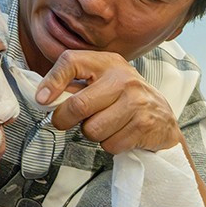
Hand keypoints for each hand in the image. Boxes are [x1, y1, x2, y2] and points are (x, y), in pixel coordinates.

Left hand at [35, 50, 182, 154]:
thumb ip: (75, 85)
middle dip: (64, 120)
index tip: (41, 100)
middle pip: (78, 105)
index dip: (52, 81)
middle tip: (65, 122)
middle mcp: (124, 79)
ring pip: (92, 130)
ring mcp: (136, 102)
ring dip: (93, 134)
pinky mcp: (143, 125)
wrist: (163, 120)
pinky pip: (109, 144)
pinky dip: (110, 145)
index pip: (72, 62)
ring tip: (106, 125)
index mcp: (108, 63)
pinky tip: (120, 134)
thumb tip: (43, 97)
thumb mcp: (103, 83)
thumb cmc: (126, 100)